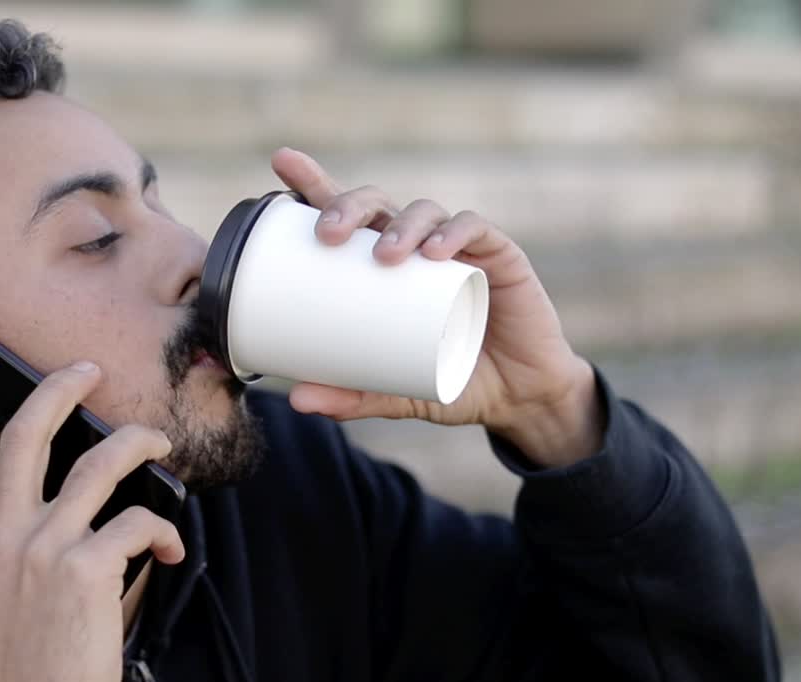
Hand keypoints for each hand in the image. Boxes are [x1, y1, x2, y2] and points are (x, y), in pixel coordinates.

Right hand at [0, 362, 184, 681]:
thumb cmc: (25, 668)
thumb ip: (9, 556)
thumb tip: (39, 527)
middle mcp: (6, 537)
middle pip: (25, 435)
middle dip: (58, 389)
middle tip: (87, 370)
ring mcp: (44, 547)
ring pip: (97, 463)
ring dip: (137, 444)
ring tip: (157, 443)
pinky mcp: (86, 567)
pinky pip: (139, 522)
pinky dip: (165, 530)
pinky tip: (170, 550)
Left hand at [270, 148, 603, 467]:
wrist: (518, 398)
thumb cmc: (450, 381)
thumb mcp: (395, 393)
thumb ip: (352, 396)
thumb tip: (296, 399)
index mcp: (384, 265)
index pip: (347, 214)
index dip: (316, 184)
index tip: (283, 162)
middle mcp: (417, 247)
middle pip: (377, 204)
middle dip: (349, 206)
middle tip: (328, 236)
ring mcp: (458, 248)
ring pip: (423, 212)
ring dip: (400, 226)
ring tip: (385, 257)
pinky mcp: (499, 257)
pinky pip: (474, 230)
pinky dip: (453, 233)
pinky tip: (436, 252)